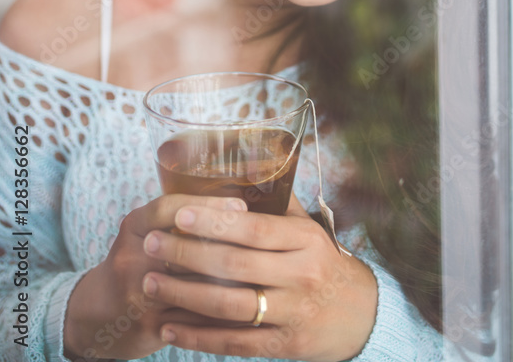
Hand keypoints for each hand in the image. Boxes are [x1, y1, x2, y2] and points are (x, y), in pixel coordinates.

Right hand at [63, 193, 249, 360]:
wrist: (96, 313)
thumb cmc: (135, 261)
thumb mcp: (144, 230)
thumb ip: (178, 216)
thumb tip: (237, 200)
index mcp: (133, 227)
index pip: (168, 208)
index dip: (206, 205)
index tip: (240, 205)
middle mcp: (131, 258)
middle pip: (185, 247)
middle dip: (227, 242)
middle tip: (260, 240)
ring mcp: (138, 295)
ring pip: (194, 285)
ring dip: (231, 280)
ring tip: (263, 271)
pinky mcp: (149, 326)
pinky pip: (195, 319)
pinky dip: (223, 311)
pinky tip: (249, 303)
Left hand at [140, 191, 378, 361]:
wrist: (361, 315)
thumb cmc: (323, 262)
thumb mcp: (309, 229)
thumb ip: (277, 206)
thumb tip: (240, 167)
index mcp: (305, 240)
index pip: (255, 228)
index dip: (215, 221)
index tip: (179, 213)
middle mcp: (301, 275)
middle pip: (235, 265)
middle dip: (187, 254)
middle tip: (151, 243)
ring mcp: (293, 313)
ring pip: (230, 305)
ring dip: (184, 296)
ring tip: (150, 283)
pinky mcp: (285, 345)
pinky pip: (234, 342)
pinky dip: (198, 337)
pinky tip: (169, 327)